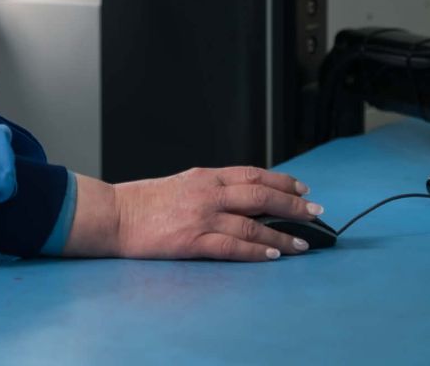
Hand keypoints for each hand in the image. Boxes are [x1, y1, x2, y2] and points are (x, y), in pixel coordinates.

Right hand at [60, 167, 322, 261]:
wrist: (114, 215)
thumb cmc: (143, 202)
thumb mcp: (182, 183)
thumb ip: (210, 188)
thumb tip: (239, 196)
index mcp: (206, 176)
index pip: (253, 174)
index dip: (281, 181)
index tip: (302, 188)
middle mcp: (209, 192)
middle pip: (261, 195)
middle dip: (292, 204)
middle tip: (315, 211)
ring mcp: (202, 216)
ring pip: (253, 223)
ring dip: (281, 234)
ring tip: (302, 243)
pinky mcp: (193, 240)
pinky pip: (233, 246)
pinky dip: (256, 250)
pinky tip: (273, 254)